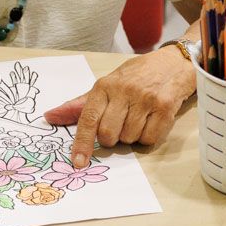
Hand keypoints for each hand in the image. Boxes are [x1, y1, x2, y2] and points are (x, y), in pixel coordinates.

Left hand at [44, 47, 195, 167]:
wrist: (174, 63)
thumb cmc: (137, 76)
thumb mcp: (107, 85)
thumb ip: (80, 105)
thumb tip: (50, 117)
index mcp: (105, 86)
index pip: (88, 119)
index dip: (82, 143)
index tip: (78, 161)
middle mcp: (124, 91)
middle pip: (109, 134)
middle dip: (112, 139)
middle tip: (120, 125)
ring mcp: (146, 99)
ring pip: (129, 138)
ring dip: (131, 137)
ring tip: (138, 118)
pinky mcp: (165, 107)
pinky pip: (149, 139)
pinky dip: (148, 137)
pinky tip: (151, 120)